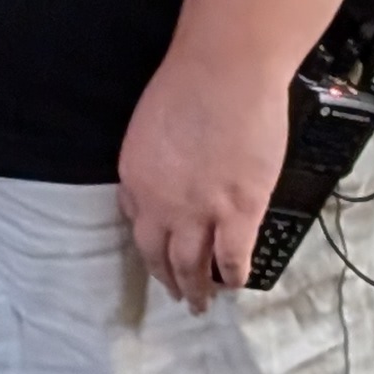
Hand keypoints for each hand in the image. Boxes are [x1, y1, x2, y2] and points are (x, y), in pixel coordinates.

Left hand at [120, 46, 289, 307]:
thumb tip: (174, 181)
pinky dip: (233, 277)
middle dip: (169, 279)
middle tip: (178, 295)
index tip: (159, 253)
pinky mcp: (239, 214)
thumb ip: (158, 161)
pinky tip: (235, 284)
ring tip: (202, 304)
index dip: (150, 241)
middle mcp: (159, 203)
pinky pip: (233, 261)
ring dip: (197, 290)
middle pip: (159, 255)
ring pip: (193, 268)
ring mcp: (199, 213)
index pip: (137, 222)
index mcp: (135, 175)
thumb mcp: (152, 125)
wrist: (225, 70)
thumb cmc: (189, 83)